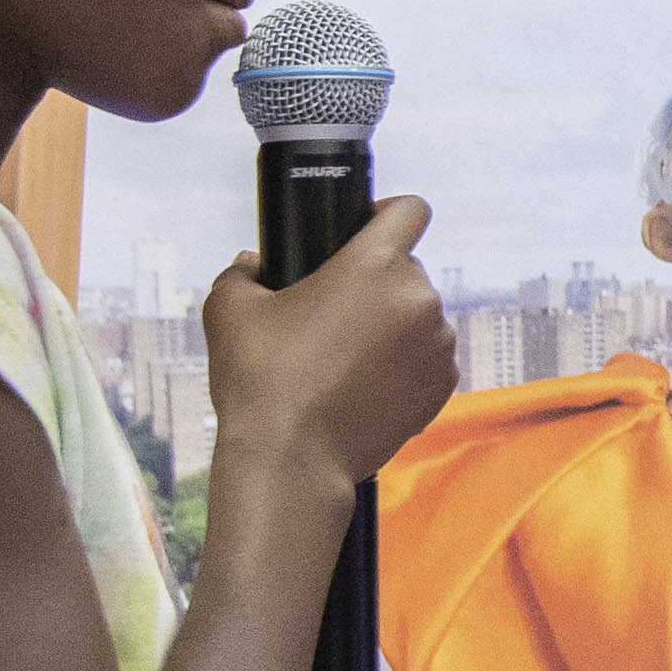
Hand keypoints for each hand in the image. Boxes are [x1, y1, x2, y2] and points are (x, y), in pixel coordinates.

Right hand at [199, 200, 455, 493]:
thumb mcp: (229, 309)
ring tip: (345, 357)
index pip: (409, 209)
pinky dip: (404, 364)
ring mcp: (437, 345)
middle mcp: (418, 299)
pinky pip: (428, 357)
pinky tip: (364, 384)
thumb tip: (251, 264)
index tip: (361, 231)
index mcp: (374, 265)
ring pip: (418, 316)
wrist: (290, 461)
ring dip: (392, 326)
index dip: (384, 212)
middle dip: (374, 284)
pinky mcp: (442, 386)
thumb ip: (242, 272)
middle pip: (405, 270)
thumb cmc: (260, 381)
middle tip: (333, 314)